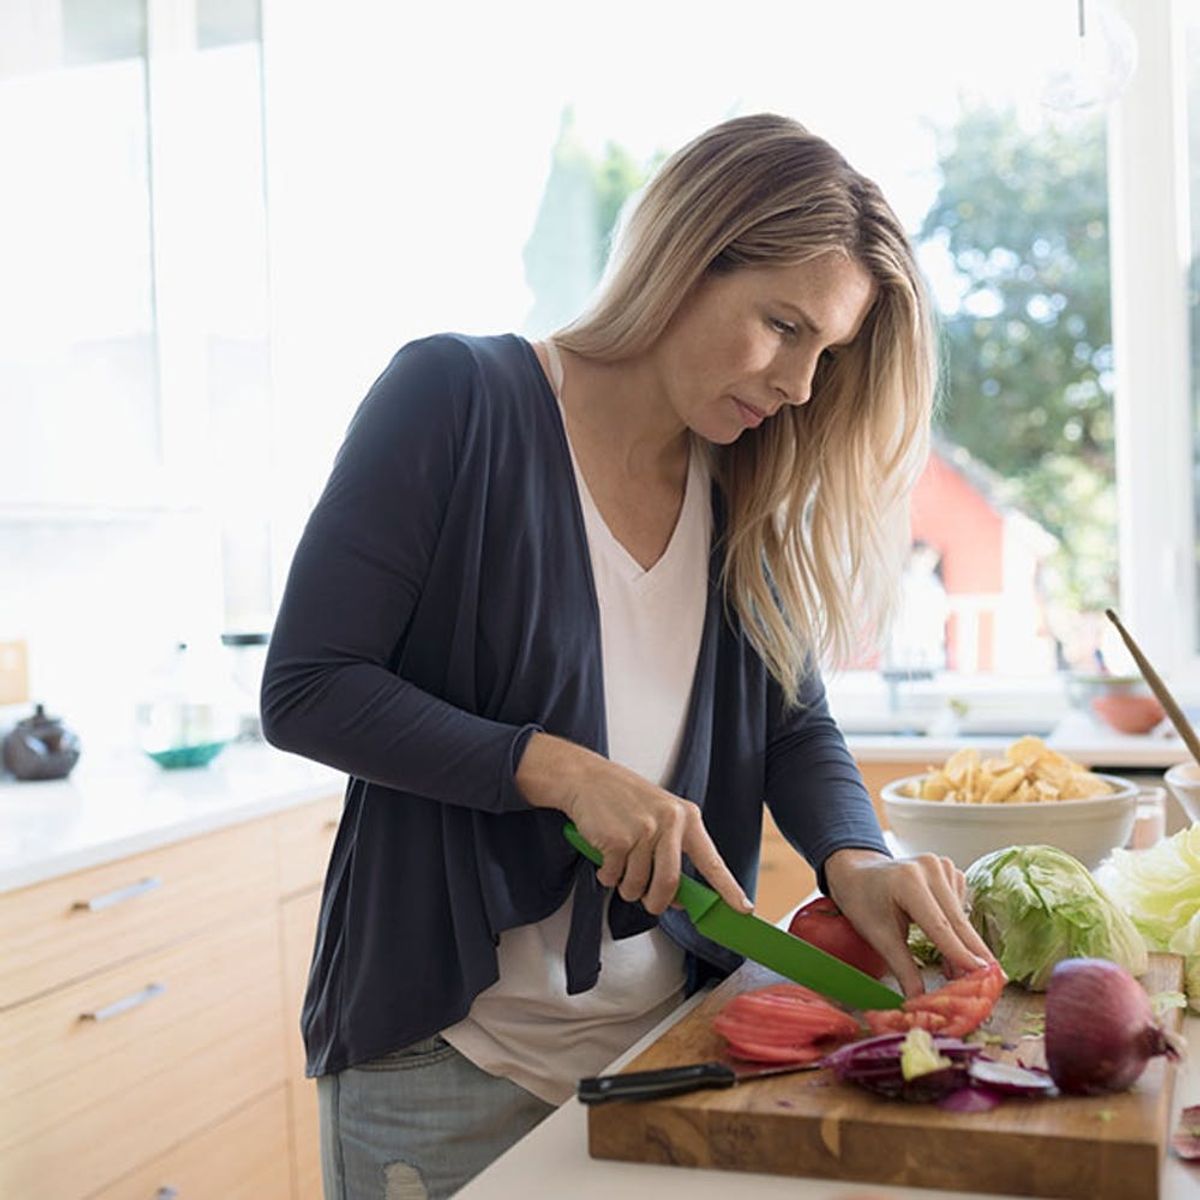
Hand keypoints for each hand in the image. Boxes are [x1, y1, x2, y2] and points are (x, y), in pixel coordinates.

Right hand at [516, 732, 751, 916]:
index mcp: (686, 817)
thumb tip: (678, 899)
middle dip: (657, 902)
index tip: (743, 908)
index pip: (712, 861)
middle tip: (649, 903)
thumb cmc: (625, 800)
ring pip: (637, 886)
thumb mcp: (660, 816)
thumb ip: (673, 853)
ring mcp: (643, 830)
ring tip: (620, 863)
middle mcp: (669, 823)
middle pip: (670, 884)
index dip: (728, 888)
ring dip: (626, 886)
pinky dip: (607, 876)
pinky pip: (614, 878)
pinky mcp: (616, 839)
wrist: (587, 778)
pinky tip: (605, 854)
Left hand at [821, 848, 995, 997]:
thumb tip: (919, 1002)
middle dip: (972, 954)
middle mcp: (929, 868)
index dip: (960, 952)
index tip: (981, 975)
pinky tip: (949, 946)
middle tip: (988, 984)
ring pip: (961, 916)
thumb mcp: (879, 937)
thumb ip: (904, 970)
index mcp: (907, 881)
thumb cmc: (862, 902)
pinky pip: (960, 906)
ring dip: (963, 946)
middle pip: (956, 920)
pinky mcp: (948, 870)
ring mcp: (940, 866)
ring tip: (955, 975)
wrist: (857, 873)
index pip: (939, 925)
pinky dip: (958, 929)